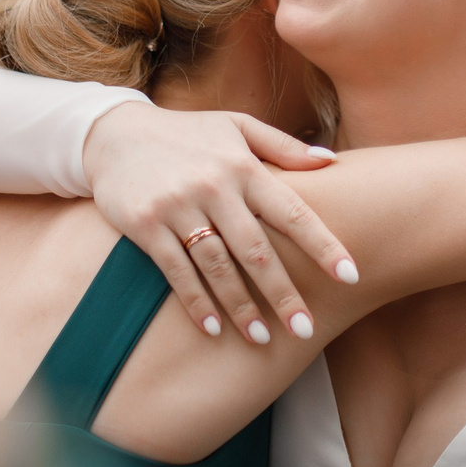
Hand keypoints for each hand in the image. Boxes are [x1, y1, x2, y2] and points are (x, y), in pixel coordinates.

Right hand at [80, 103, 355, 343]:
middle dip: (283, 294)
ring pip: (218, 267)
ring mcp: (177, 206)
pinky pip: (176, 271)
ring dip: (241, 307)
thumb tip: (332, 161)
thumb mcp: (237, 126)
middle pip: (257, 251)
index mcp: (243, 166)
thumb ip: (284, 146)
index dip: (324, 245)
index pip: (292, 211)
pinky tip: (213, 329)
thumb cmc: (187, 133)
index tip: (350, 276)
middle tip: (305, 330)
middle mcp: (214, 186)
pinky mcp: (145, 224)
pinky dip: (196, 303)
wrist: (114, 133)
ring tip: (262, 340)